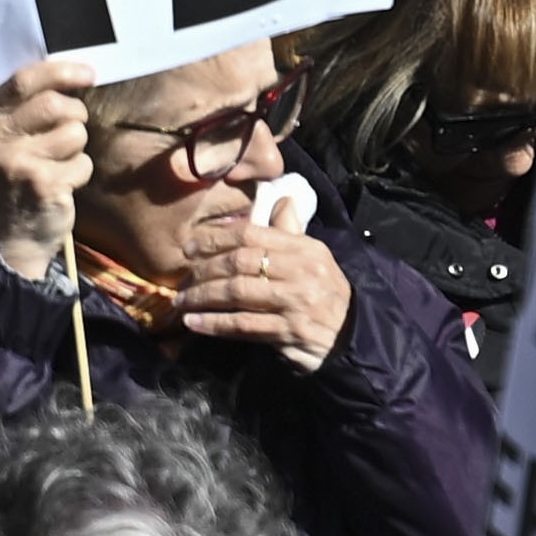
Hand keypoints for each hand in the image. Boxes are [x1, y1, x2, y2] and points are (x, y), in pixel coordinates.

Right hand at [0, 55, 105, 281]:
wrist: (9, 238)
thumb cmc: (14, 177)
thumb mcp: (3, 138)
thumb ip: (26, 106)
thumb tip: (73, 73)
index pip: (24, 80)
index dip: (61, 71)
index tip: (88, 73)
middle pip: (55, 104)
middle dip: (75, 114)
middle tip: (71, 129)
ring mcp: (16, 163)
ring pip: (74, 132)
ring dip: (77, 147)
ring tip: (57, 164)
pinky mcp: (42, 185)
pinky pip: (83, 163)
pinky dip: (79, 173)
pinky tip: (59, 186)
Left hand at [169, 205, 351, 367]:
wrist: (353, 336)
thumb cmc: (326, 293)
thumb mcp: (314, 258)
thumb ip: (290, 232)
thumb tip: (280, 199)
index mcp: (304, 248)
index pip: (252, 234)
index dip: (216, 238)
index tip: (189, 247)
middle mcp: (300, 271)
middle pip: (241, 262)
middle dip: (204, 270)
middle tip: (181, 279)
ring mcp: (295, 302)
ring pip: (238, 293)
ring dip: (203, 297)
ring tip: (181, 302)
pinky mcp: (288, 332)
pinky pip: (244, 325)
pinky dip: (215, 324)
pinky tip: (196, 323)